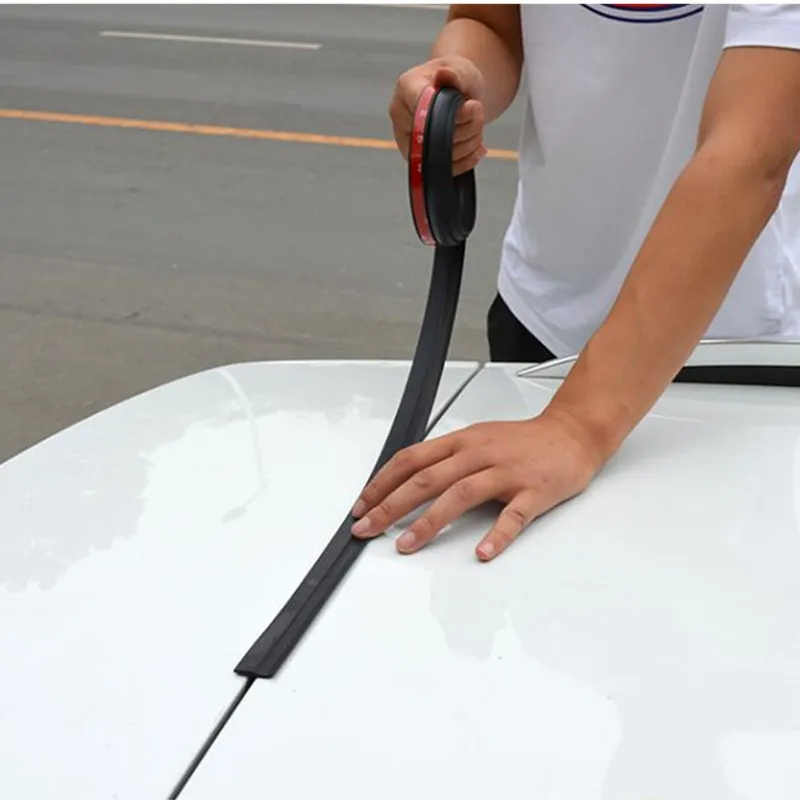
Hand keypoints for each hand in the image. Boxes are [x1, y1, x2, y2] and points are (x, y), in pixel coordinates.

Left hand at [350, 411, 602, 561]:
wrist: (571, 434)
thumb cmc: (520, 442)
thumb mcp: (476, 439)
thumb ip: (444, 458)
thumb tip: (405, 482)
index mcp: (461, 442)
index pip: (411, 460)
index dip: (382, 483)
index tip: (362, 505)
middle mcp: (479, 454)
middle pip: (427, 479)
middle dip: (390, 505)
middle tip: (367, 528)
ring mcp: (506, 472)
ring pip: (461, 494)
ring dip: (429, 521)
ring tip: (407, 544)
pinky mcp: (534, 491)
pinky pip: (513, 515)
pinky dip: (497, 534)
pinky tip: (482, 552)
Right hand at [389, 55, 486, 175]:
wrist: (457, 94)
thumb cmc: (455, 79)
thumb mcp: (460, 68)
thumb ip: (455, 73)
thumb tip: (445, 74)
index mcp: (406, 89)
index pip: (423, 107)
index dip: (453, 113)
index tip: (472, 106)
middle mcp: (402, 116)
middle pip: (435, 135)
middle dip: (467, 126)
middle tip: (478, 111)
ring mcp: (408, 140)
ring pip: (443, 155)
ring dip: (470, 143)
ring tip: (477, 126)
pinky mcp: (420, 160)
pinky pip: (445, 169)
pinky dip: (467, 160)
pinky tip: (477, 147)